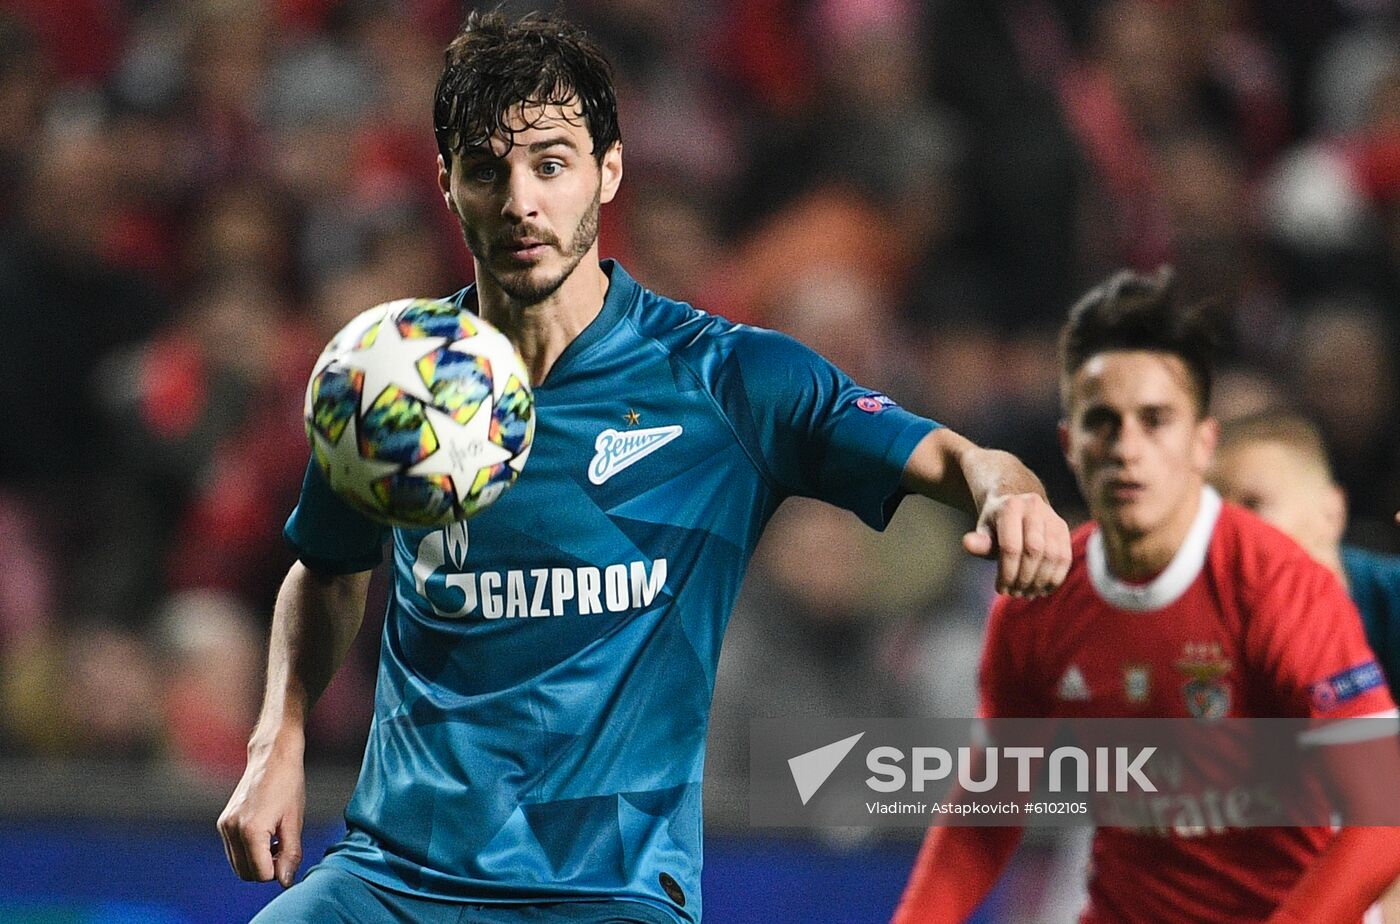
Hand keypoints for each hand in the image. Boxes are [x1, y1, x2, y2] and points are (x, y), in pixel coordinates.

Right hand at [217, 734, 306, 887]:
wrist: (272, 757)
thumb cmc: (287, 785)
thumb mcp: (294, 821)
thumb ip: (290, 854)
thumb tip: (286, 882)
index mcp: (251, 830)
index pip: (261, 873)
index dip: (279, 870)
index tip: (290, 853)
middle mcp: (231, 829)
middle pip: (246, 873)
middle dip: (266, 869)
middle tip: (284, 849)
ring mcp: (224, 826)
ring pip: (238, 865)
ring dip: (257, 862)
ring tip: (276, 841)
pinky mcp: (223, 822)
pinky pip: (233, 851)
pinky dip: (249, 852)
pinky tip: (265, 835)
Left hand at [963, 492, 1071, 597]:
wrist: (1018, 504)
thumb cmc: (997, 524)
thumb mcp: (984, 530)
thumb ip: (980, 541)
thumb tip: (967, 544)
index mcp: (1011, 507)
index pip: (1011, 546)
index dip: (1007, 572)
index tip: (1001, 589)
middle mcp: (1034, 508)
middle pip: (1034, 551)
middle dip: (1024, 578)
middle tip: (1015, 593)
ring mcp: (1052, 517)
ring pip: (1053, 555)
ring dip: (1041, 581)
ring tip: (1028, 593)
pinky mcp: (1063, 528)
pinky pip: (1065, 558)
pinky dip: (1055, 578)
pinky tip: (1043, 589)